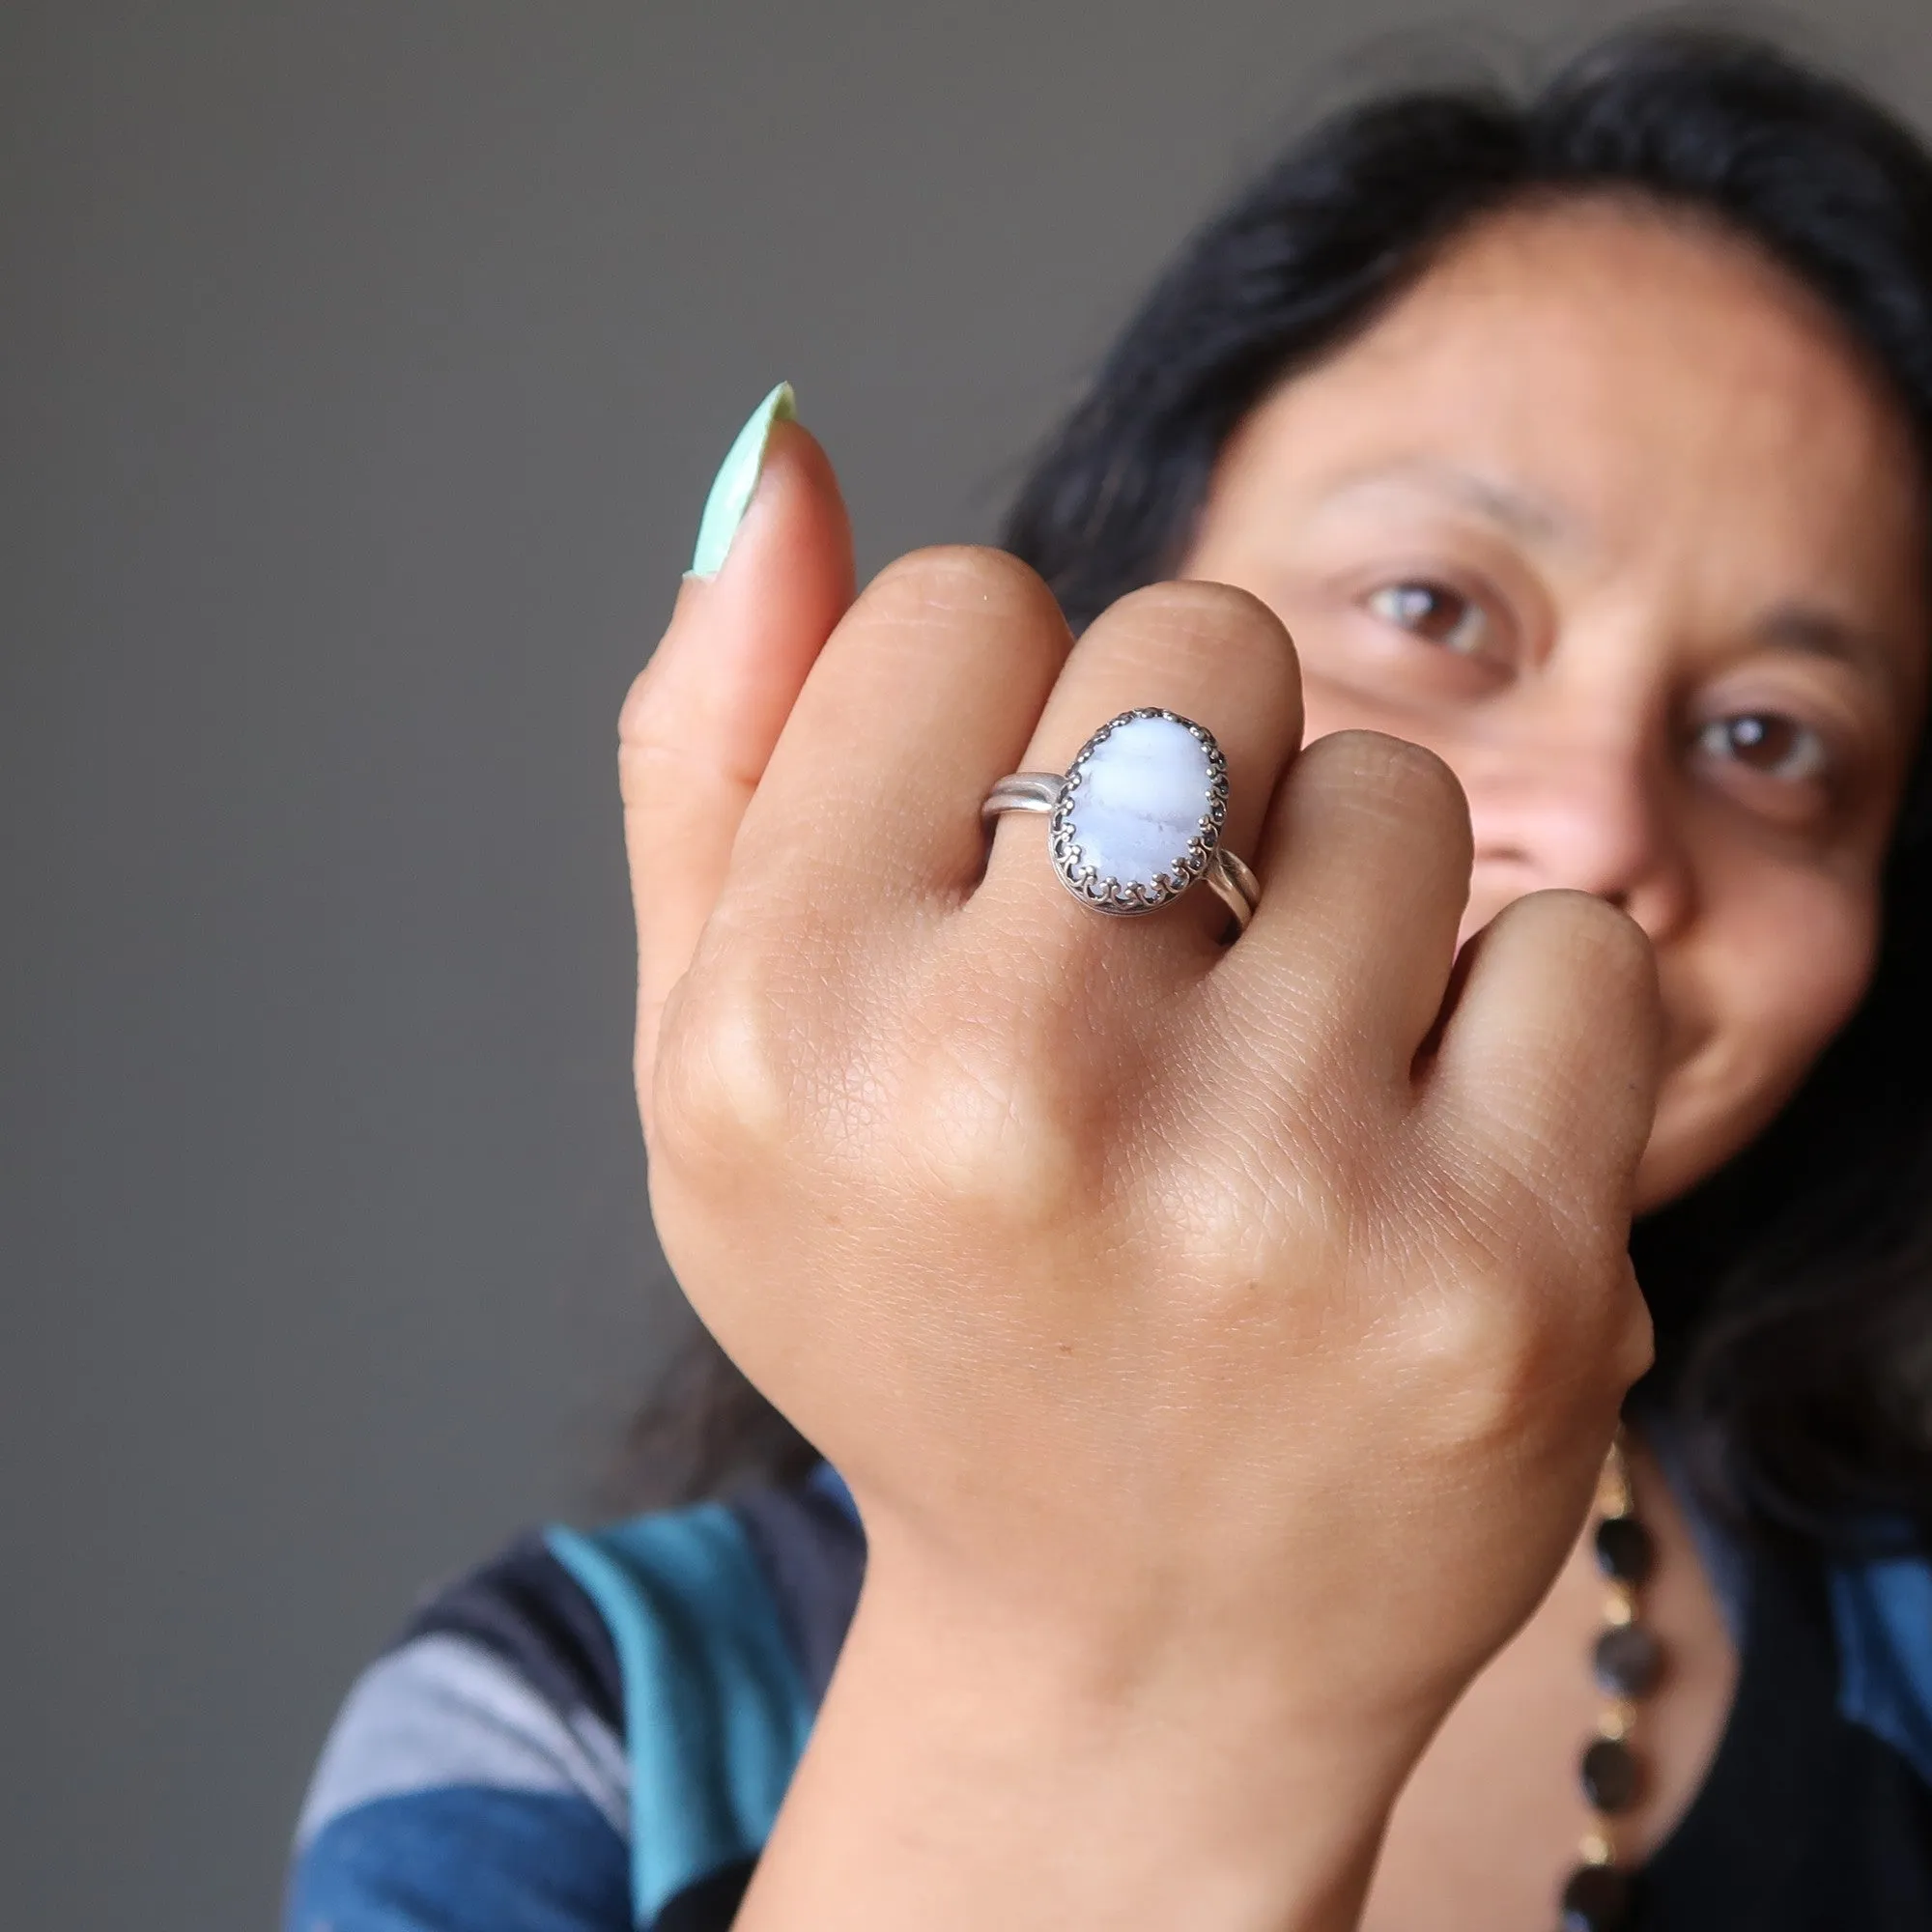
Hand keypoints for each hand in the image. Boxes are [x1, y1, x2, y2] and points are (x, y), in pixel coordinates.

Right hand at [621, 419, 1660, 1928]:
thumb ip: (714, 749)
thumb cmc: (918, 1305)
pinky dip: (1508, 1036)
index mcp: (784, 1028)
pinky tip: (1413, 1176)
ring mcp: (1265, 1198)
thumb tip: (774, 455)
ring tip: (1275, 1094)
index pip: (960, 605)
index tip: (1001, 874)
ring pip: (1394, 792)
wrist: (1131, 1640)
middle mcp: (1004, 1104)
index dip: (993, 724)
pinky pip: (1573, 952)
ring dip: (1346, 909)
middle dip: (1185, 777)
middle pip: (1196, 646)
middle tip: (1153, 979)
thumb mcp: (727, 1062)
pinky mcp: (1497, 1279)